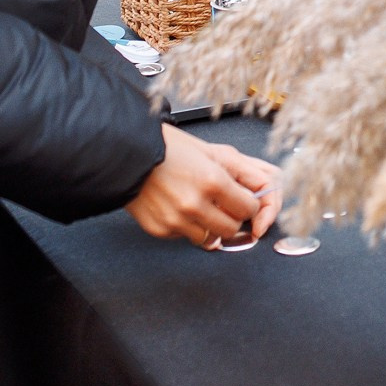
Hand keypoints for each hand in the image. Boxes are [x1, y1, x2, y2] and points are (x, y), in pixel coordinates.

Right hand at [125, 124, 280, 247]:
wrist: (125, 153)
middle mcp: (195, 204)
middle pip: (232, 228)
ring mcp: (176, 220)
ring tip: (202, 206)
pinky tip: (180, 208)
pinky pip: (185, 237)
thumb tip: (261, 187)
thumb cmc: (165, 146)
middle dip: (233, 218)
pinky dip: (187, 227)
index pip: (249, 208)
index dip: (249, 204)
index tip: (245, 200)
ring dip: (211, 226)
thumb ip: (239, 171)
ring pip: (210, 239)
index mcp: (212, 181)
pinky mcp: (160, 230)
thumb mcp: (209, 151)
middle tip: (226, 206)